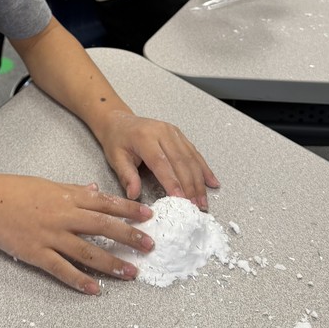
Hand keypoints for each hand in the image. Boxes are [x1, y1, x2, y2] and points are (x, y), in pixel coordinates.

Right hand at [0, 174, 156, 294]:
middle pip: (103, 227)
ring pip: (88, 251)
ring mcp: (51, 236)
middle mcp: (64, 217)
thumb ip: (75, 191)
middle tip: (150, 246)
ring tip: (131, 272)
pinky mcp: (37, 254)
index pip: (105, 204)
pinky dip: (80, 280)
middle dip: (129, 237)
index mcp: (68, 198)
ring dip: (112, 263)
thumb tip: (96, 190)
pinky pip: (62, 269)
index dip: (128, 210)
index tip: (148, 216)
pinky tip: (95, 289)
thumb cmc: (16, 190)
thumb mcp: (49, 185)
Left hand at [96, 112, 218, 207]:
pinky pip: (194, 153)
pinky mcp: (179, 134)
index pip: (161, 163)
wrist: (119, 121)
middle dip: (190, 186)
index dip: (172, 182)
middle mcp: (162, 132)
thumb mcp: (116, 158)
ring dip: (199, 181)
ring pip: (191, 158)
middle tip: (196, 206)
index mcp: (145, 138)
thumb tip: (134, 195)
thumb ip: (127, 176)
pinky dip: (204, 169)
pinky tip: (212, 182)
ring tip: (203, 200)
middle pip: (181, 161)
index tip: (180, 200)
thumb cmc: (117, 141)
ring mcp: (173, 132)